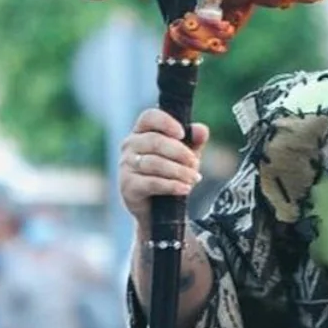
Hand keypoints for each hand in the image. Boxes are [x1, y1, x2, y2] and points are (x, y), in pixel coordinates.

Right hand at [119, 109, 209, 223]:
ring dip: (179, 171)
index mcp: (142, 132)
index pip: (149, 117)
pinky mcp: (128, 186)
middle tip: (195, 164)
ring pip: (155, 163)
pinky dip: (172, 185)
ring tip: (194, 178)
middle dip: (180, 152)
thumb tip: (202, 130)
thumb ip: (194, 142)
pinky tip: (185, 189)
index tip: (183, 134)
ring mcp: (126, 166)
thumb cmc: (170, 175)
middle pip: (155, 141)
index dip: (166, 123)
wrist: (158, 210)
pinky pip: (152, 182)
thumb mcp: (186, 156)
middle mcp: (129, 145)